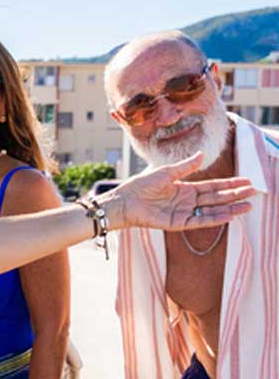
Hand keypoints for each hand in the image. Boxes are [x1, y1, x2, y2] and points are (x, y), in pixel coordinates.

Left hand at [106, 152, 254, 230]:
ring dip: (230, 208)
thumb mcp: (165, 172)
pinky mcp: (177, 223)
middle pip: (216, 198)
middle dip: (235, 195)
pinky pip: (200, 221)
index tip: (245, 181)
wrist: (124, 201)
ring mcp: (184, 212)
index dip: (229, 184)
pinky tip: (228, 214)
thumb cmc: (140, 185)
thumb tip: (202, 154)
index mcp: (184, 188)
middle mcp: (187, 201)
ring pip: (212, 210)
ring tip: (247, 205)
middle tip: (254, 191)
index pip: (212, 186)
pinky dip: (214, 218)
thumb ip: (185, 167)